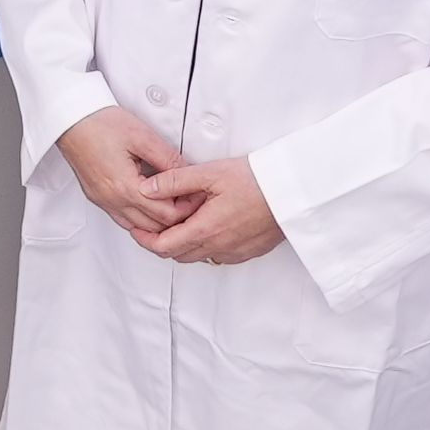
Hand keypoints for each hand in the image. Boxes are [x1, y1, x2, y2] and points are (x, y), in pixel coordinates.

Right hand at [59, 105, 203, 237]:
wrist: (71, 120)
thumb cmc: (100, 124)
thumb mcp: (142, 137)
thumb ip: (168, 158)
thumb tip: (186, 172)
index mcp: (125, 187)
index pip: (165, 214)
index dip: (186, 208)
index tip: (196, 196)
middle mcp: (112, 200)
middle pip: (153, 226)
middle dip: (175, 217)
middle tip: (190, 200)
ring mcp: (103, 201)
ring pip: (138, 227)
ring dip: (157, 220)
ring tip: (173, 202)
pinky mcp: (98, 198)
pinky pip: (123, 219)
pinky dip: (140, 218)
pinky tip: (150, 204)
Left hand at [137, 155, 283, 264]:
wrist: (293, 191)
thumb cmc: (256, 180)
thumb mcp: (209, 174)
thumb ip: (175, 181)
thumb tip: (147, 189)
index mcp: (204, 230)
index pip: (163, 247)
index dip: (144, 239)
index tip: (136, 228)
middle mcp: (218, 247)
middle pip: (177, 255)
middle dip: (160, 242)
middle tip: (152, 225)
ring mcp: (234, 252)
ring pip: (198, 256)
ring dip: (184, 244)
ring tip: (179, 222)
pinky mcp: (248, 252)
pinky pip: (217, 255)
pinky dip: (205, 245)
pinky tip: (208, 225)